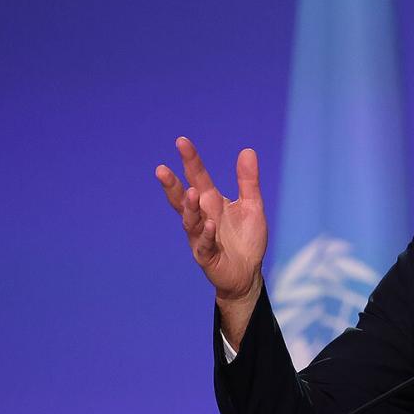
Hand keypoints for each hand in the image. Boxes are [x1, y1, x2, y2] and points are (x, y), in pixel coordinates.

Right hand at [156, 137, 267, 336]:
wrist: (248, 272)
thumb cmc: (246, 238)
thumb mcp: (252, 206)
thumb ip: (248, 181)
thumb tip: (247, 150)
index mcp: (211, 202)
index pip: (197, 177)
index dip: (190, 161)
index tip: (182, 141)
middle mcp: (201, 217)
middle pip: (183, 198)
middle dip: (172, 185)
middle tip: (161, 169)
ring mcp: (200, 237)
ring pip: (189, 221)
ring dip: (189, 208)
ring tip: (192, 193)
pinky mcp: (206, 256)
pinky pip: (204, 245)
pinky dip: (206, 235)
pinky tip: (209, 224)